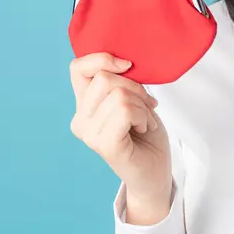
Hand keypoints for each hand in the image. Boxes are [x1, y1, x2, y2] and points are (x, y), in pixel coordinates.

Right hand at [69, 53, 173, 221]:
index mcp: (83, 107)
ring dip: (142, 105)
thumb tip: (123, 63)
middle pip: (104, 78)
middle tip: (147, 106)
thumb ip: (120, 82)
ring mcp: (89, 134)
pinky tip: (144, 128)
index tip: (128, 66)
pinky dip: (143, 115)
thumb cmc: (145, 137)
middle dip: (135, 87)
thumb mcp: (132, 100)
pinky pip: (125, 110)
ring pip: (118, 94)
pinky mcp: (104, 145)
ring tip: (145, 121)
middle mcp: (80, 120)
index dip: (103, 59)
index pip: (78, 68)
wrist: (155, 175)